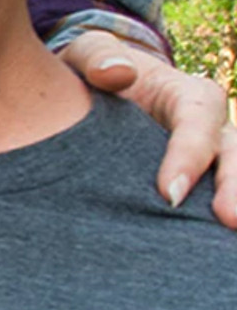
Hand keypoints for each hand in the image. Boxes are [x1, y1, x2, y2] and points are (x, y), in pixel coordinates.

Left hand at [60, 29, 236, 226]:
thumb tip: (115, 74)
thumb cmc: (92, 74)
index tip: (168, 193)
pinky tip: (205, 253)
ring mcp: (207, 162)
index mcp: (186, 95)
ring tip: (228, 235)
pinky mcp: (195, 187)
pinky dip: (209, 226)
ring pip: (232, 180)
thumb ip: (97, 58)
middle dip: (235, 187)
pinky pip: (207, 206)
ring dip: (235, 205)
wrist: (88, 97)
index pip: (199, 120)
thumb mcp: (88, 55)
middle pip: (234, 155)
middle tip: (228, 220)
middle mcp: (208, 130)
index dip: (190, 154)